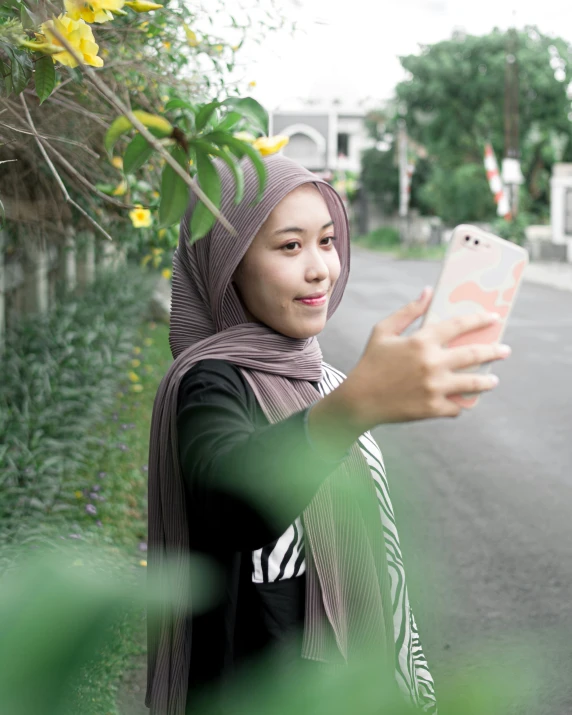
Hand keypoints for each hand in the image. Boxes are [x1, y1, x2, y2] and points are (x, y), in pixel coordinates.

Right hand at [340, 287, 510, 429]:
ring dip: (487, 381)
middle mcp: (432, 363)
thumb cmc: (371, 363)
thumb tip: (428, 292)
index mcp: (421, 341)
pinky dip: (460, 404)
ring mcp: (434, 387)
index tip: (493, 318)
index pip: (459, 325)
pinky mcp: (433, 408)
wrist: (359, 400)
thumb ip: (408, 311)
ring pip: (473, 383)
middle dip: (494, 351)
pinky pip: (457, 407)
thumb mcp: (383, 331)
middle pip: (474, 354)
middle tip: (505, 350)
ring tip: (492, 380)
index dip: (479, 320)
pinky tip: (463, 402)